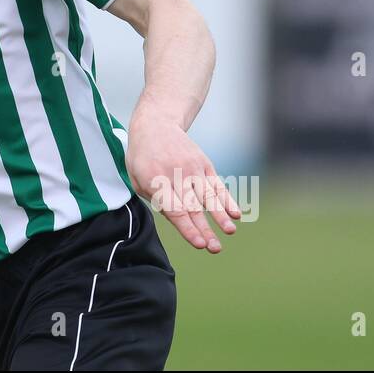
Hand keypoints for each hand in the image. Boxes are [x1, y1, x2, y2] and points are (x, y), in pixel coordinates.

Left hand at [126, 109, 240, 252]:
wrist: (157, 124)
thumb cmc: (143, 157)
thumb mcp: (137, 178)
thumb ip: (156, 200)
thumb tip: (179, 220)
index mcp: (156, 180)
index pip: (175, 209)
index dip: (187, 228)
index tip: (199, 244)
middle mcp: (177, 174)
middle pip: (193, 207)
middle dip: (205, 229)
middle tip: (214, 248)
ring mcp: (193, 168)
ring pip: (209, 196)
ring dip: (220, 216)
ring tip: (230, 231)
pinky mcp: (205, 164)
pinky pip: (218, 184)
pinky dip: (227, 199)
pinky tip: (236, 213)